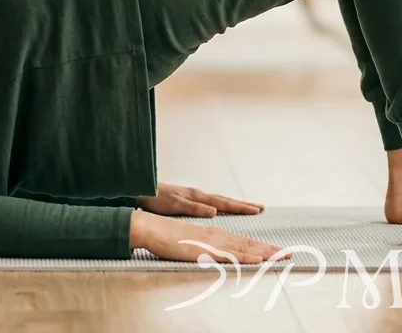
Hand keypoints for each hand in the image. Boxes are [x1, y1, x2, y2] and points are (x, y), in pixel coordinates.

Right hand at [129, 211, 288, 263]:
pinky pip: (229, 255)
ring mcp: (213, 242)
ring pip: (244, 248)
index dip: (263, 247)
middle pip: (250, 243)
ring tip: (282, 255)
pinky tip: (257, 259)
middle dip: (271, 249)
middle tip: (290, 254)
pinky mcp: (205, 249)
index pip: (245, 242)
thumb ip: (205, 248)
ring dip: (265, 252)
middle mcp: (219, 236)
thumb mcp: (192, 244)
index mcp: (216, 235)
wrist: (152, 228)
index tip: (279, 251)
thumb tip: (217, 255)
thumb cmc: (168, 238)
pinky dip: (245, 257)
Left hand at [135, 182, 264, 217]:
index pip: (224, 203)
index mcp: (198, 197)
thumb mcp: (175, 205)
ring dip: (234, 205)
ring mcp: (194, 196)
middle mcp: (199, 195)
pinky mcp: (189, 200)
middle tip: (261, 207)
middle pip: (226, 200)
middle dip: (243, 205)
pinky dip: (222, 205)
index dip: (241, 208)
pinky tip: (222, 208)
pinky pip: (212, 203)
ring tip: (247, 207)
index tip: (257, 210)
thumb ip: (195, 208)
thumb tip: (215, 211)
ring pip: (220, 201)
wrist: (140, 190)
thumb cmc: (156, 199)